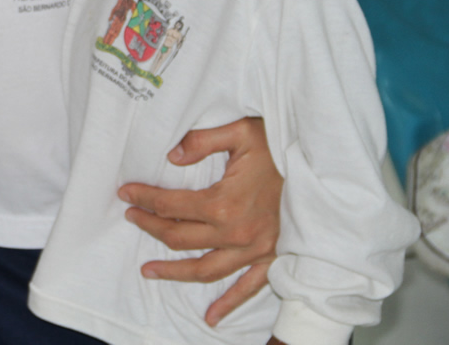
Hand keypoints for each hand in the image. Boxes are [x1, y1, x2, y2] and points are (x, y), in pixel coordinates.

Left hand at [118, 117, 281, 326]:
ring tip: (148, 272)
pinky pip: (247, 287)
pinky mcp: (272, 259)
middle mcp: (236, 233)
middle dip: (151, 227)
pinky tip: (211, 317)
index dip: (144, 198)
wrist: (322, 168)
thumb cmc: (281, 147)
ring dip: (174, 272)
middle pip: (180, 237)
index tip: (126, 193)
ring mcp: (255, 250)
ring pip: (204, 269)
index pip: (171, 205)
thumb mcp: (240, 132)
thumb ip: (201, 142)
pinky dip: (229, 303)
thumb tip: (172, 156)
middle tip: (131, 218)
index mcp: (224, 204)